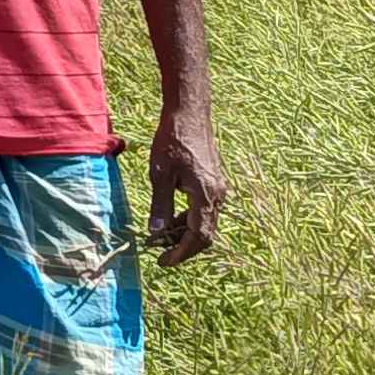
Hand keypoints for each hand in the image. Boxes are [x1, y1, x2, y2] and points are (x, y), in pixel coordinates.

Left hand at [144, 104, 225, 265]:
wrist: (189, 113)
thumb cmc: (173, 140)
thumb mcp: (160, 175)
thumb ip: (160, 206)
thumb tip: (156, 233)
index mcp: (205, 195)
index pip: (198, 237)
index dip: (181, 253)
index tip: (163, 262)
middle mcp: (217, 195)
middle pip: (205, 235)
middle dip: (183, 247)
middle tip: (161, 253)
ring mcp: (218, 188)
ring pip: (205, 223)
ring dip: (185, 233)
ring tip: (161, 237)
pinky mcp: (214, 182)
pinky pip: (205, 210)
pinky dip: (189, 219)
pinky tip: (171, 218)